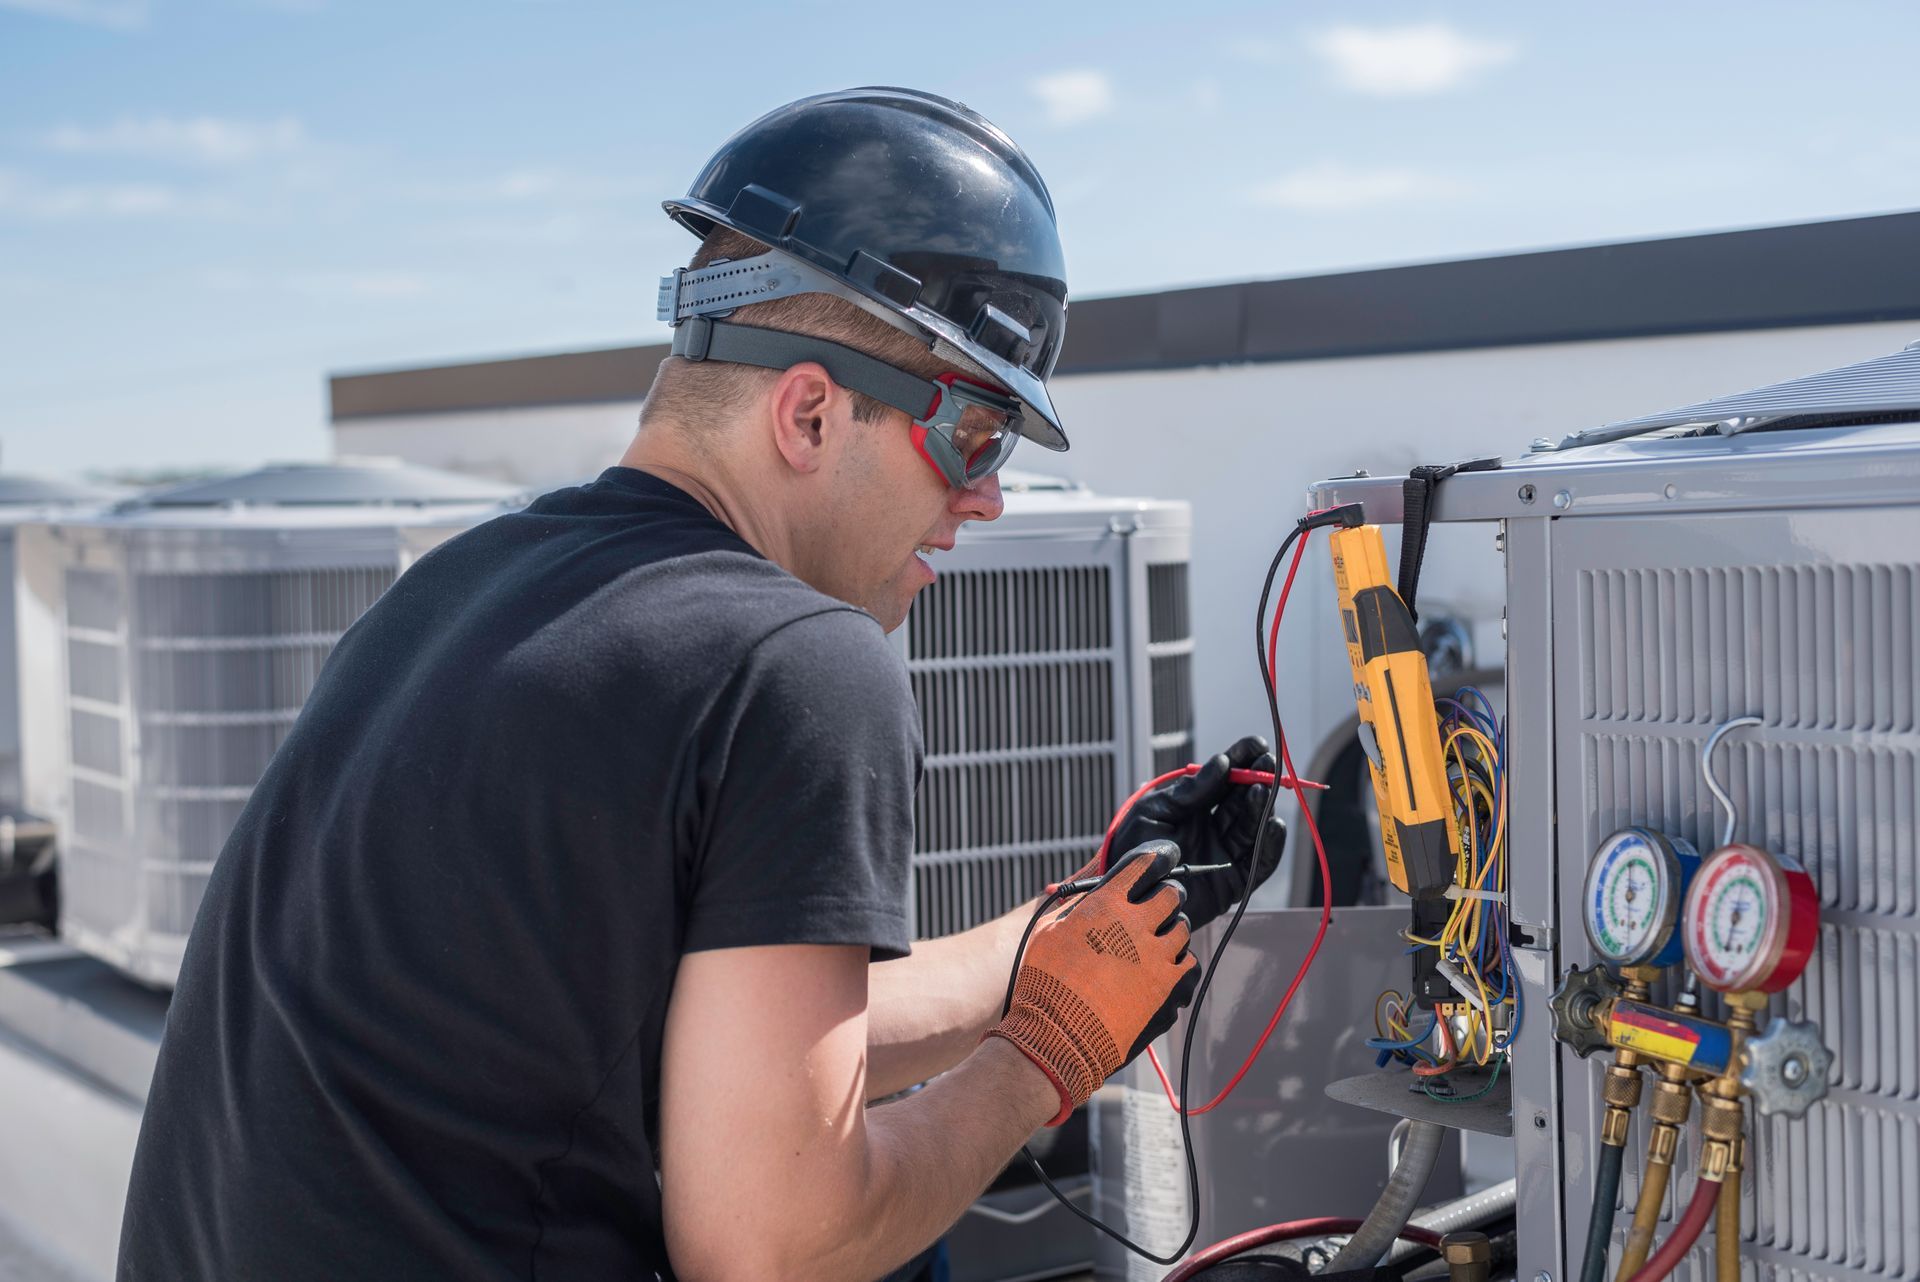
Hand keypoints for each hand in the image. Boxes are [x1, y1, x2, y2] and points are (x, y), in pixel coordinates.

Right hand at [987, 841, 1199, 1125]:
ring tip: (1160, 937)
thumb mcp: (1048, 932)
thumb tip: (1089, 898)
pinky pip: (1186, 960)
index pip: (1141, 867)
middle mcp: (1136, 923)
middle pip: (1171, 894)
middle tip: (1161, 903)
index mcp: (1106, 904)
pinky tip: (1164, 964)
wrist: (1059, 1032)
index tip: (1159, 860)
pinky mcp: (1166, 983)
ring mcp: (1155, 953)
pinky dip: (1177, 959)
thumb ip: (1075, 908)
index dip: (1153, 860)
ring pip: (1182, 927)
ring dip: (1172, 928)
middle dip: (1167, 895)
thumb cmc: (1045, 982)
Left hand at [1109, 735, 1287, 929]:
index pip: (1225, 779)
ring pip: (1253, 827)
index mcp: (1195, 808)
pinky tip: (1273, 824)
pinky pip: (1259, 862)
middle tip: (1266, 762)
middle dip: (1258, 778)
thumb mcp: (1155, 810)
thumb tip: (1222, 763)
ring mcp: (1225, 855)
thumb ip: (1189, 791)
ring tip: (1262, 788)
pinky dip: (1270, 845)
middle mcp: (1214, 829)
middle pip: (1244, 800)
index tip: (1256, 744)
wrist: (1125, 895)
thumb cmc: (1132, 849)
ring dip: (1261, 807)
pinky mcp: (1234, 882)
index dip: (1242, 761)